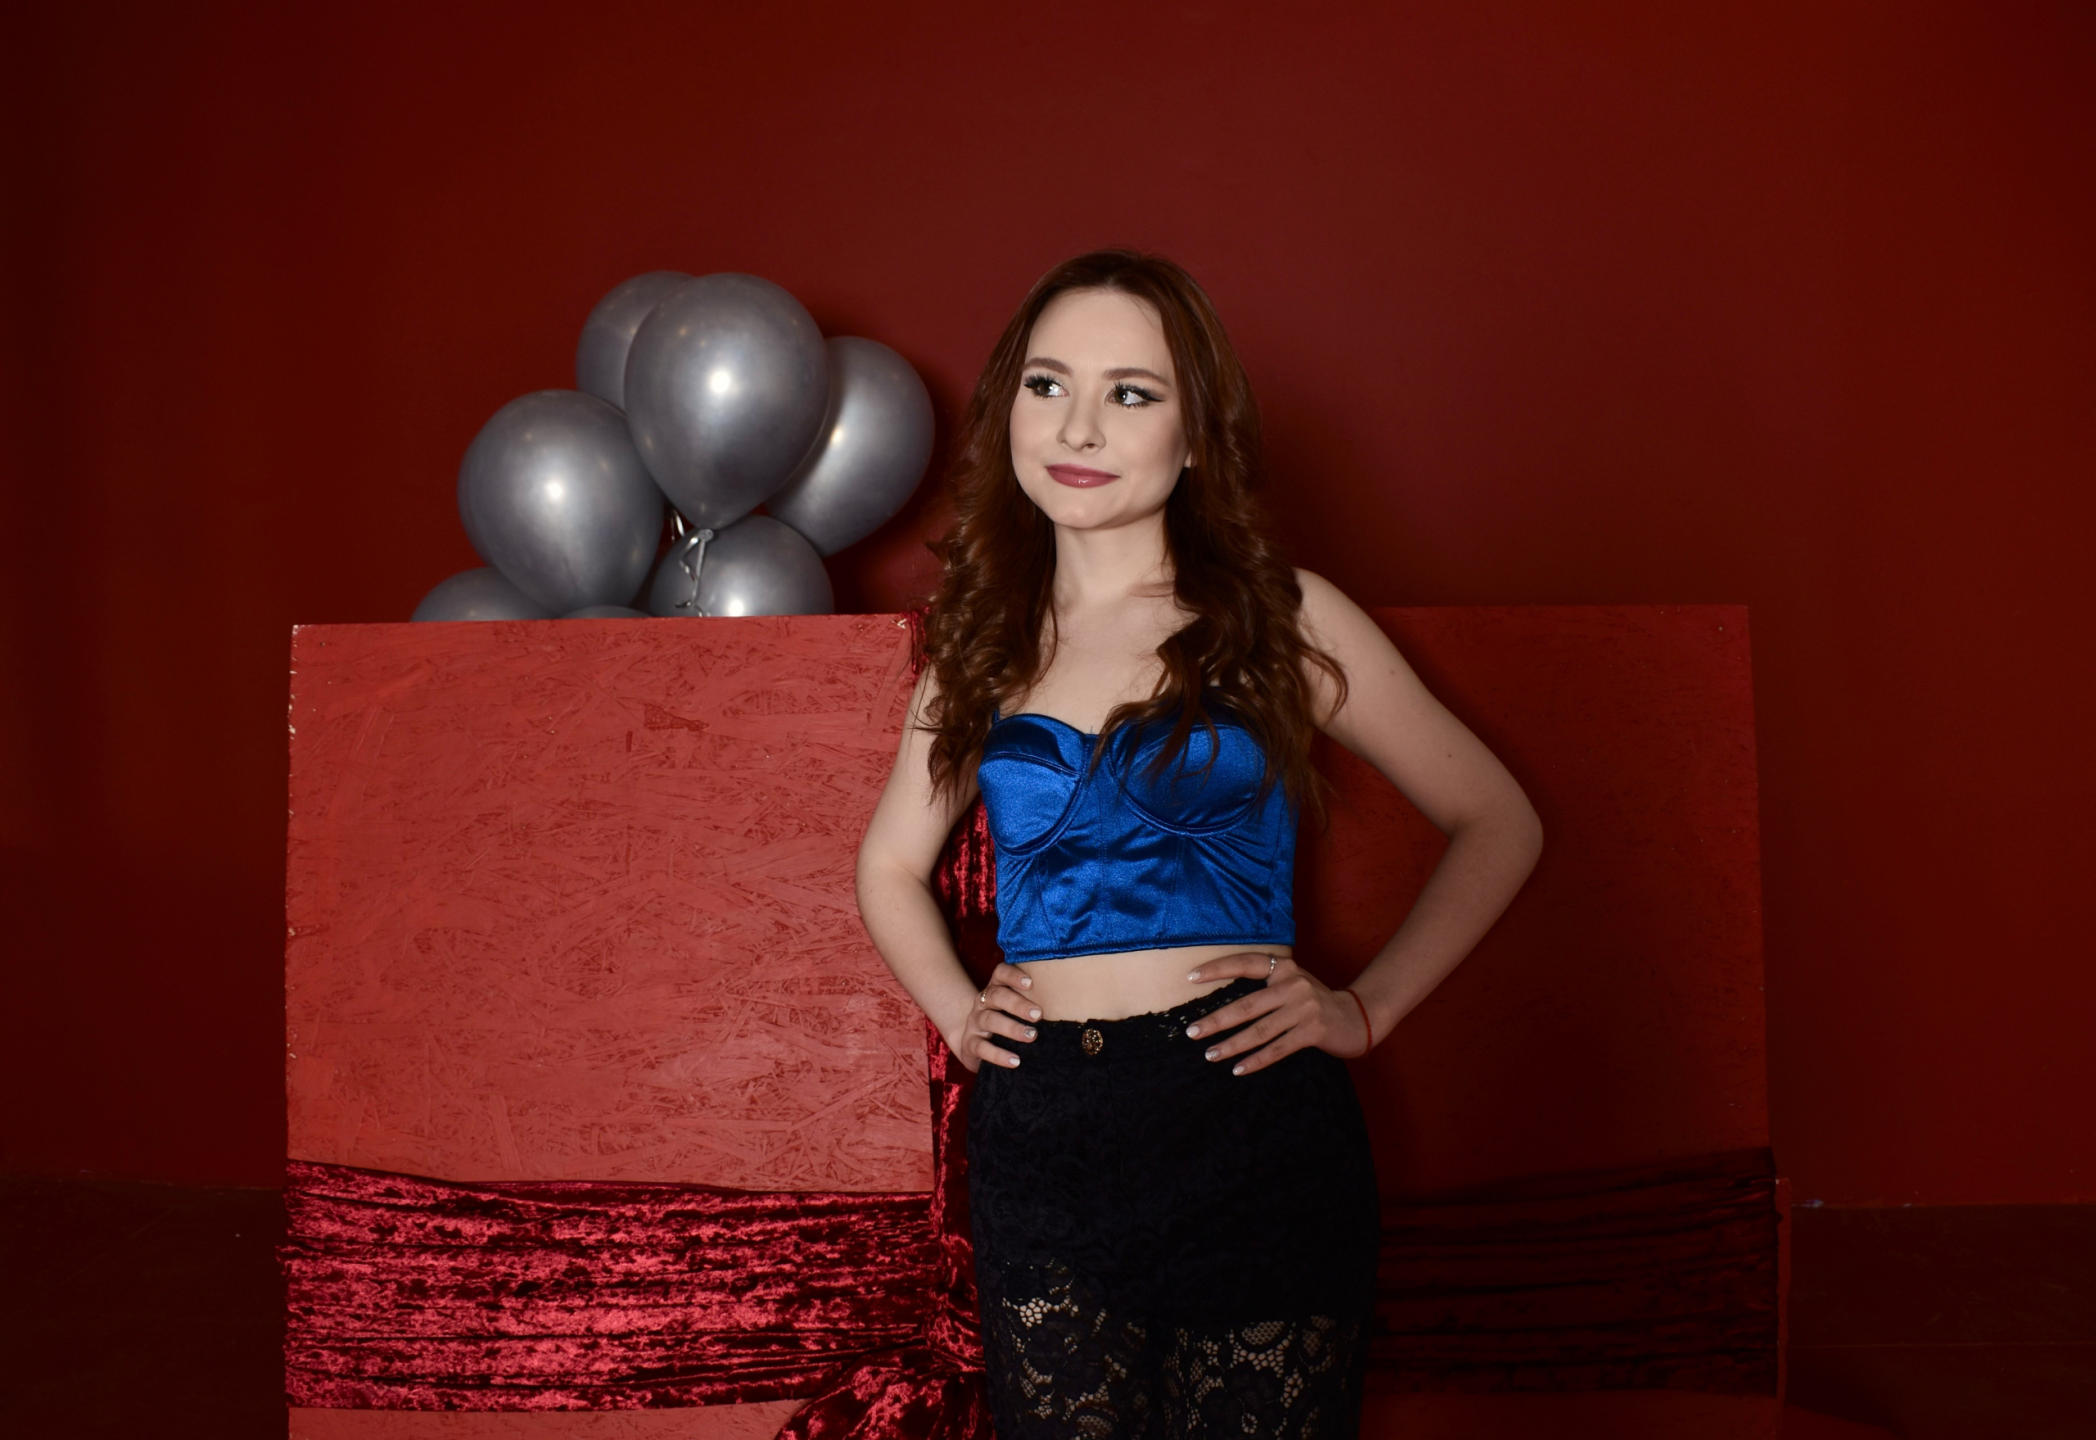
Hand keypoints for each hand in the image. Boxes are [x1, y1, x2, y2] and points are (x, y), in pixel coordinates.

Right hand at [950, 962, 1040, 1072]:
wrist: (974, 1043)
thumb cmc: (1005, 1022)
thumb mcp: (1014, 1008)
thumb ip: (1034, 1001)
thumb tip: (1069, 1002)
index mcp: (996, 988)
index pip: (1000, 973)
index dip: (1013, 976)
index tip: (1030, 983)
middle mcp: (983, 1002)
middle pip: (996, 996)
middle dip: (1018, 1004)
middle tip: (1038, 1015)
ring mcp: (975, 1023)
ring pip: (990, 1020)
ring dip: (1012, 1028)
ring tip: (1032, 1036)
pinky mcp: (970, 1044)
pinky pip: (982, 1048)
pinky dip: (999, 1055)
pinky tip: (1015, 1061)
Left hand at [1183, 951, 1372, 1074]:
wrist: (1356, 1018)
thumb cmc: (1314, 1002)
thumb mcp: (1292, 984)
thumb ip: (1266, 986)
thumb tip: (1223, 1002)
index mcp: (1285, 968)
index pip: (1245, 963)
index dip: (1218, 968)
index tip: (1191, 977)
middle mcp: (1293, 985)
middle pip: (1246, 1005)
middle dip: (1216, 1021)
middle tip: (1192, 1032)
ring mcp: (1304, 1008)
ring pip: (1259, 1031)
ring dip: (1232, 1045)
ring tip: (1210, 1054)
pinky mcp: (1313, 1031)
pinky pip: (1278, 1049)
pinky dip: (1256, 1061)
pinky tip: (1238, 1069)